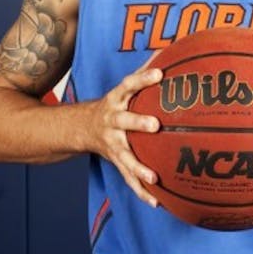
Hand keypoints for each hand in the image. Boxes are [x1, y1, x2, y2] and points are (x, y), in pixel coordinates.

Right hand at [87, 65, 162, 207]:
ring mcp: (112, 143)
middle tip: (155, 125)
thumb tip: (171, 51)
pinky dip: (141, 191)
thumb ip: (144, 72)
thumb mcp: (122, 88)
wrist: (81, 127)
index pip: (128, 85)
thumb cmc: (114, 104)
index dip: (142, 78)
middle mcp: (112, 121)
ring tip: (153, 178)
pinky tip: (157, 202)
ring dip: (138, 167)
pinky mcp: (116, 161)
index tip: (159, 73)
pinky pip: (128, 178)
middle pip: (124, 121)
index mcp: (115, 100)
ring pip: (125, 156)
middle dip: (138, 123)